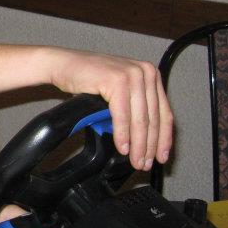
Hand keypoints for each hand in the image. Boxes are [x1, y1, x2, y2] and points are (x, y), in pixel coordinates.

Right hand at [45, 48, 172, 170]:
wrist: (64, 65)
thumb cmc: (88, 78)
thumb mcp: (120, 90)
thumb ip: (135, 106)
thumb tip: (146, 138)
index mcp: (150, 74)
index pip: (164, 112)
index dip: (164, 139)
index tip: (161, 156)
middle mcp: (145, 72)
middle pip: (153, 118)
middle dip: (150, 146)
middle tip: (145, 163)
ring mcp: (132, 75)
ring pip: (140, 119)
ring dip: (138, 145)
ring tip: (135, 160)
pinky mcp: (117, 80)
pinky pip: (123, 116)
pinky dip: (123, 135)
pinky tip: (123, 148)